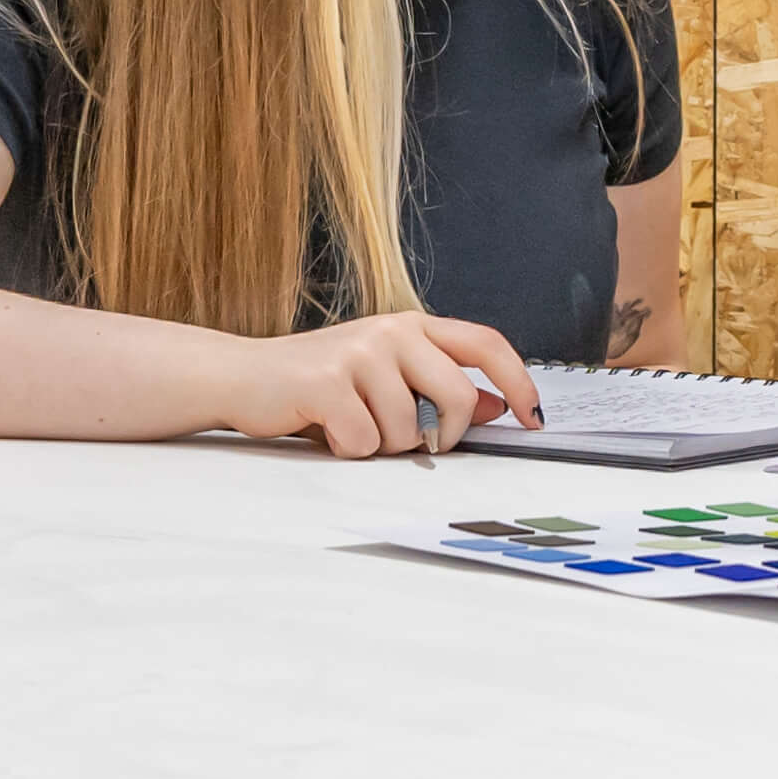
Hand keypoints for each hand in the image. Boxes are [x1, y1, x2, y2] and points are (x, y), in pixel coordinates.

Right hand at [226, 312, 544, 458]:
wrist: (246, 378)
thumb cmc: (321, 385)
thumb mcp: (387, 379)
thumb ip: (440, 387)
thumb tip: (496, 406)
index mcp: (412, 327)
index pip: (486, 344)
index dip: (518, 381)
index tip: (531, 417)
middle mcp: (391, 331)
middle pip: (458, 398)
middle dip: (442, 437)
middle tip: (414, 445)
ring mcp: (359, 352)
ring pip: (408, 430)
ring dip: (384, 447)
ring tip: (354, 428)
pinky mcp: (327, 381)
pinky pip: (365, 442)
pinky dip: (349, 451)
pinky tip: (328, 431)